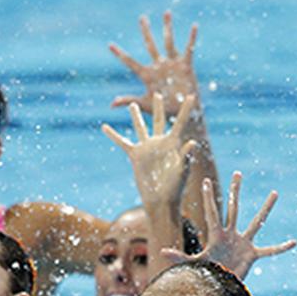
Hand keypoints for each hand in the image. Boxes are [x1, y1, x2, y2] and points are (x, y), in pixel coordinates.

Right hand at [102, 93, 197, 208]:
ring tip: (132, 104)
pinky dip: (113, 135)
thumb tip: (192, 142)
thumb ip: (186, 156)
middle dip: (158, 108)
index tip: (192, 96)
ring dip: (135, 116)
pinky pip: (122, 143)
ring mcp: (147, 149)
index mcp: (173, 144)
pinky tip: (104, 127)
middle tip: (157, 94)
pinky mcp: (136, 156)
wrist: (160, 201)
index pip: (180, 122)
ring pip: (140, 128)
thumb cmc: (175, 188)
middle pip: (158, 120)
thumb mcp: (182, 170)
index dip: (186, 109)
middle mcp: (160, 143)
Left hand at [110, 11, 200, 115]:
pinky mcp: (185, 66)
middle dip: (146, 32)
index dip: (120, 54)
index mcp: (147, 75)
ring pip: (168, 41)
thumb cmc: (164, 111)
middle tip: (142, 18)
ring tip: (167, 13)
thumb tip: (111, 104)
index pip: (130, 62)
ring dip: (167, 27)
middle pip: (150, 45)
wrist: (183, 114)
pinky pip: (188, 49)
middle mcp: (159, 66)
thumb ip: (129, 100)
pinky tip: (194, 26)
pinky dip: (192, 38)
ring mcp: (172, 64)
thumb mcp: (145, 104)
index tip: (109, 45)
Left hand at [162, 173, 295, 278]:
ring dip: (265, 208)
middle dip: (236, 191)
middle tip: (238, 173)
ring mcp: (243, 243)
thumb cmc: (207, 274)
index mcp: (217, 235)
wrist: (221, 285)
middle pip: (234, 208)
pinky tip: (294, 242)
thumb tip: (162, 252)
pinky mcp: (253, 254)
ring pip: (256, 222)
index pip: (212, 212)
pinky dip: (281, 248)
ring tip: (274, 193)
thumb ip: (179, 257)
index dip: (210, 198)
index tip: (206, 181)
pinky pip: (270, 250)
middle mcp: (231, 234)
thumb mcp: (194, 264)